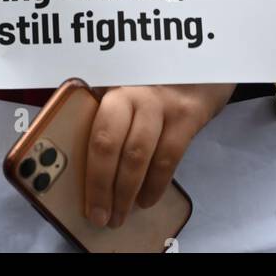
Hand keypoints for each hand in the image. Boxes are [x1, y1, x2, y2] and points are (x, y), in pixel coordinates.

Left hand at [84, 83, 234, 228]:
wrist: (199, 59)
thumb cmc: (152, 77)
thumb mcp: (123, 83)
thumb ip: (104, 110)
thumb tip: (81, 160)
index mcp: (108, 82)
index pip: (85, 124)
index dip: (83, 164)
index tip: (77, 193)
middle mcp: (130, 88)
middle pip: (107, 141)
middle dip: (101, 185)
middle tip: (100, 216)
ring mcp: (159, 101)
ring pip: (136, 154)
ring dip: (126, 191)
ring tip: (120, 214)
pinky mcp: (187, 114)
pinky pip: (168, 157)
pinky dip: (155, 184)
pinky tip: (146, 199)